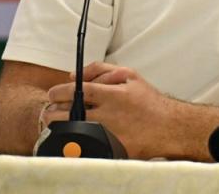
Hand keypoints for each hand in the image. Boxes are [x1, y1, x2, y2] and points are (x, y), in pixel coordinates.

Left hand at [45, 62, 178, 158]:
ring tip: (60, 122)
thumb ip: (101, 69)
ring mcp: (105, 133)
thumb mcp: (130, 75)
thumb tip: (74, 75)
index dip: (58, 92)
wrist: (167, 126)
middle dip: (53, 111)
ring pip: (69, 131)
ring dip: (59, 126)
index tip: (53, 94)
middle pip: (66, 113)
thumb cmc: (148, 100)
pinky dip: (72, 139)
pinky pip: (81, 144)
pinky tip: (73, 135)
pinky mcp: (107, 148)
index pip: (76, 91)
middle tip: (52, 110)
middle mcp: (107, 114)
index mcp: (112, 94)